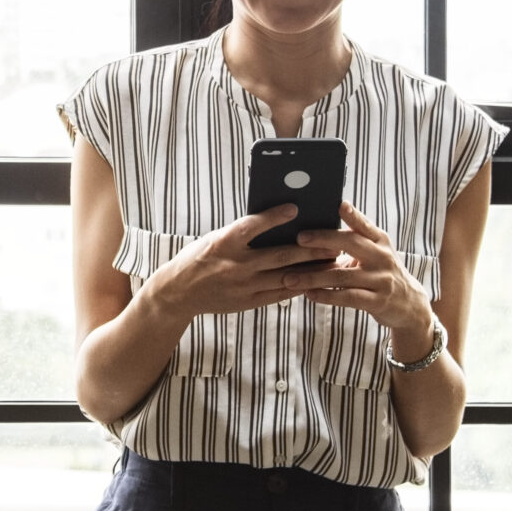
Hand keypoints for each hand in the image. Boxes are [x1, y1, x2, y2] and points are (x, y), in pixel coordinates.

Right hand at [145, 205, 321, 319]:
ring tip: (333, 262)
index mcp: (222, 244)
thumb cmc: (198, 258)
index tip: (295, 208)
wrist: (177, 293)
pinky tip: (315, 279)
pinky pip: (278, 294)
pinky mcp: (247, 302)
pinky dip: (298, 286)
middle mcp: (234, 266)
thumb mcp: (214, 239)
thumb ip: (241, 234)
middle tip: (333, 243)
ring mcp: (242, 287)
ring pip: (284, 277)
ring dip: (311, 270)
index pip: (251, 227)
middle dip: (310, 250)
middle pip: (279, 256)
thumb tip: (276, 221)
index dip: (273, 217)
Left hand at [287, 201, 437, 340]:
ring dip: (314, 277)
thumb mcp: (376, 252)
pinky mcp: (378, 302)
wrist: (409, 304)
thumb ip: (356, 238)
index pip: (364, 224)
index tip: (338, 203)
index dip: (352, 214)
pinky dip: (326, 295)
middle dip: (324, 239)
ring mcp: (381, 280)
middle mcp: (382, 257)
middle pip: (352, 244)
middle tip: (300, 238)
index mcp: (380, 241)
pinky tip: (309, 294)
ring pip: (343, 276)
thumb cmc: (382, 273)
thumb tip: (325, 222)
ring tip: (290, 277)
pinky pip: (348, 297)